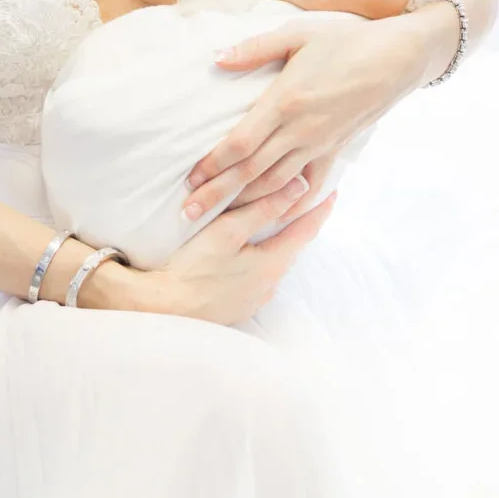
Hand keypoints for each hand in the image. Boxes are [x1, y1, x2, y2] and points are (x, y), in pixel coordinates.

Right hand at [133, 177, 339, 324]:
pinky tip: (249, 254)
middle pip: (292, 248)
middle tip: (305, 202)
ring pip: (275, 264)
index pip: (306, 230)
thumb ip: (264, 208)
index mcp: (272, 263)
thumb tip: (300, 187)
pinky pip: (259, 278)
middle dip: (299, 225)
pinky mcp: (239, 306)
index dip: (320, 208)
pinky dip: (261, 261)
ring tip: (277, 224)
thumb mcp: (228, 232)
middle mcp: (271, 284)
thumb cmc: (194, 268)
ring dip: (279, 244)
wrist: (165, 310)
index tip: (333, 191)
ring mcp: (255, 299)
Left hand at [182, 13, 423, 219]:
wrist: (397, 58)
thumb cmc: (346, 41)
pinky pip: (311, 185)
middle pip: (251, 171)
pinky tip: (275, 216)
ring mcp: (320, 144)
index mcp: (285, 101)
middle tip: (189, 212)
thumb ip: (254, 49)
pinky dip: (292, 203)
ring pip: (277, 183)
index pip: (240, 143)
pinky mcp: (336, 150)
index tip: (190, 178)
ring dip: (246, 203)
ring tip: (220, 218)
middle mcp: (300, 130)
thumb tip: (216, 59)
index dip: (213, 164)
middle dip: (218, 194)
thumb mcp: (298, 35)